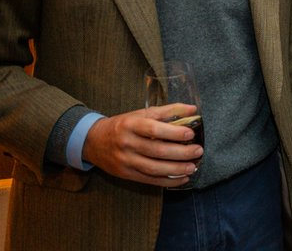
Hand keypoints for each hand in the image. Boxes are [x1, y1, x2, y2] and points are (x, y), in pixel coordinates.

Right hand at [81, 103, 202, 186]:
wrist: (93, 141)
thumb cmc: (124, 125)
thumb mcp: (141, 114)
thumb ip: (167, 111)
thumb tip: (193, 110)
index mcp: (131, 125)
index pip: (153, 129)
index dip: (173, 132)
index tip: (190, 133)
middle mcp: (126, 144)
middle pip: (156, 151)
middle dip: (180, 153)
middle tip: (198, 151)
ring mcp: (125, 161)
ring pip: (153, 168)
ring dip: (176, 169)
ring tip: (193, 167)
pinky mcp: (126, 174)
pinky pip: (149, 180)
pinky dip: (167, 181)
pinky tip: (182, 178)